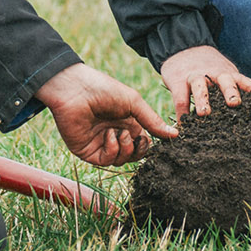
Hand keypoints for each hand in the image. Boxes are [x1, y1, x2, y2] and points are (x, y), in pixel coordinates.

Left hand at [35, 63, 178, 167]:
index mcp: (127, 123)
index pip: (142, 142)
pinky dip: (113, 150)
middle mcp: (115, 135)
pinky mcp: (88, 151)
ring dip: (126, 149)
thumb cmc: (104, 90)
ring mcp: (101, 144)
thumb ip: (152, 121)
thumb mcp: (134, 103)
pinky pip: (107, 161)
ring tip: (120, 132)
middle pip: (134, 155)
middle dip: (140, 150)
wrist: (75, 89)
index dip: (149, 144)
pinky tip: (109, 135)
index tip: (154, 139)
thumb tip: (175, 134)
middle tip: (138, 139)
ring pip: (122, 160)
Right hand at [159, 45, 250, 118]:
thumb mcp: (224, 73)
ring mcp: (195, 76)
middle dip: (230, 91)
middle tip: (234, 103)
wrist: (183, 49)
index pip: (243, 80)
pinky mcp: (178, 81)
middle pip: (224, 81)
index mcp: (228, 74)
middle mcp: (213, 74)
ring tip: (204, 114)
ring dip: (203, 100)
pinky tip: (183, 124)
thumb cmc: (209, 69)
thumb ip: (235, 87)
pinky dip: (182, 112)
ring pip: (200, 86)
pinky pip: (180, 97)